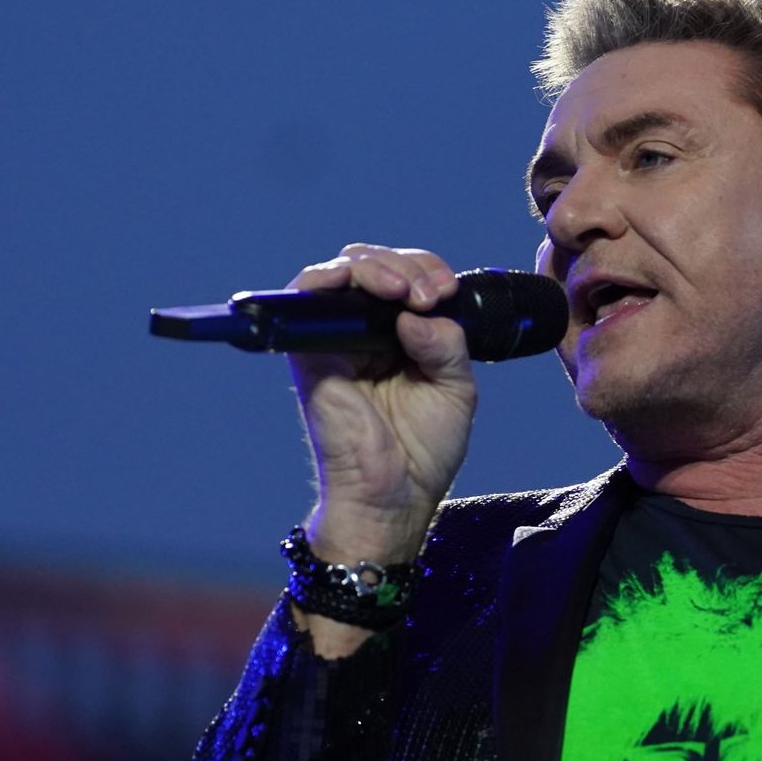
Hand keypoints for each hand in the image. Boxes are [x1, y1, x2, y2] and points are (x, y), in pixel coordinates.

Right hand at [284, 244, 476, 566]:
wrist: (395, 496)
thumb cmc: (422, 451)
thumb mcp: (456, 388)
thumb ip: (448, 343)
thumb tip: (417, 313)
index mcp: (399, 336)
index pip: (406, 277)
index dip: (426, 270)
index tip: (447, 291)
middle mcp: (364, 332)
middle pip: (373, 264)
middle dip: (406, 265)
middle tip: (430, 295)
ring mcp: (335, 339)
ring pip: (343, 271)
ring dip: (376, 267)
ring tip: (404, 291)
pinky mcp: (309, 352)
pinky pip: (305, 296)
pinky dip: (328, 277)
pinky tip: (363, 284)